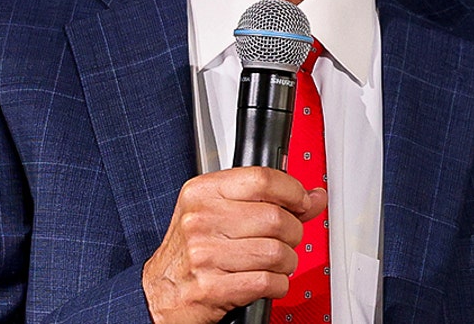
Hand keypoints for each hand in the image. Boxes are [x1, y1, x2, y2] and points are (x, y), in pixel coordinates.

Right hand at [142, 167, 326, 323]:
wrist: (159, 293)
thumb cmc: (190, 252)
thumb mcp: (218, 214)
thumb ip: (267, 202)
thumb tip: (313, 197)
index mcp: (203, 193)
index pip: (262, 179)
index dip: (293, 191)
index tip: (301, 202)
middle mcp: (201, 220)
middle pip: (276, 218)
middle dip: (293, 233)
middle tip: (286, 240)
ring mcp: (205, 254)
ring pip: (276, 252)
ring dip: (286, 263)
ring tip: (275, 263)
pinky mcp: (212, 287)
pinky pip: (267, 282)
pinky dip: (277, 285)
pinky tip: (266, 282)